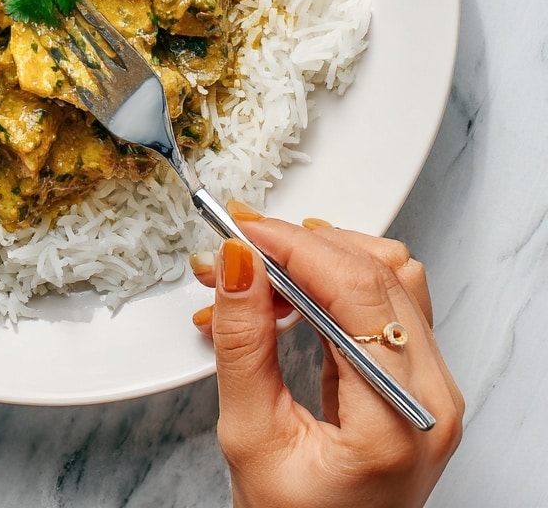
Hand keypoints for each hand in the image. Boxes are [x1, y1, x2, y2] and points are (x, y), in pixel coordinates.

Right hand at [192, 207, 462, 507]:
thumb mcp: (251, 435)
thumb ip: (244, 343)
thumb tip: (237, 263)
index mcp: (397, 418)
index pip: (356, 290)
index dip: (294, 246)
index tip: (241, 230)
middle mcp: (431, 395)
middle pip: (376, 270)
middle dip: (296, 246)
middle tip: (235, 250)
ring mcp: (431, 383)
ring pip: (385, 272)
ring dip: (315, 257)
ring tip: (258, 276)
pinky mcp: (417, 374)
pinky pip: (384, 295)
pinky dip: (330, 278)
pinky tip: (288, 291)